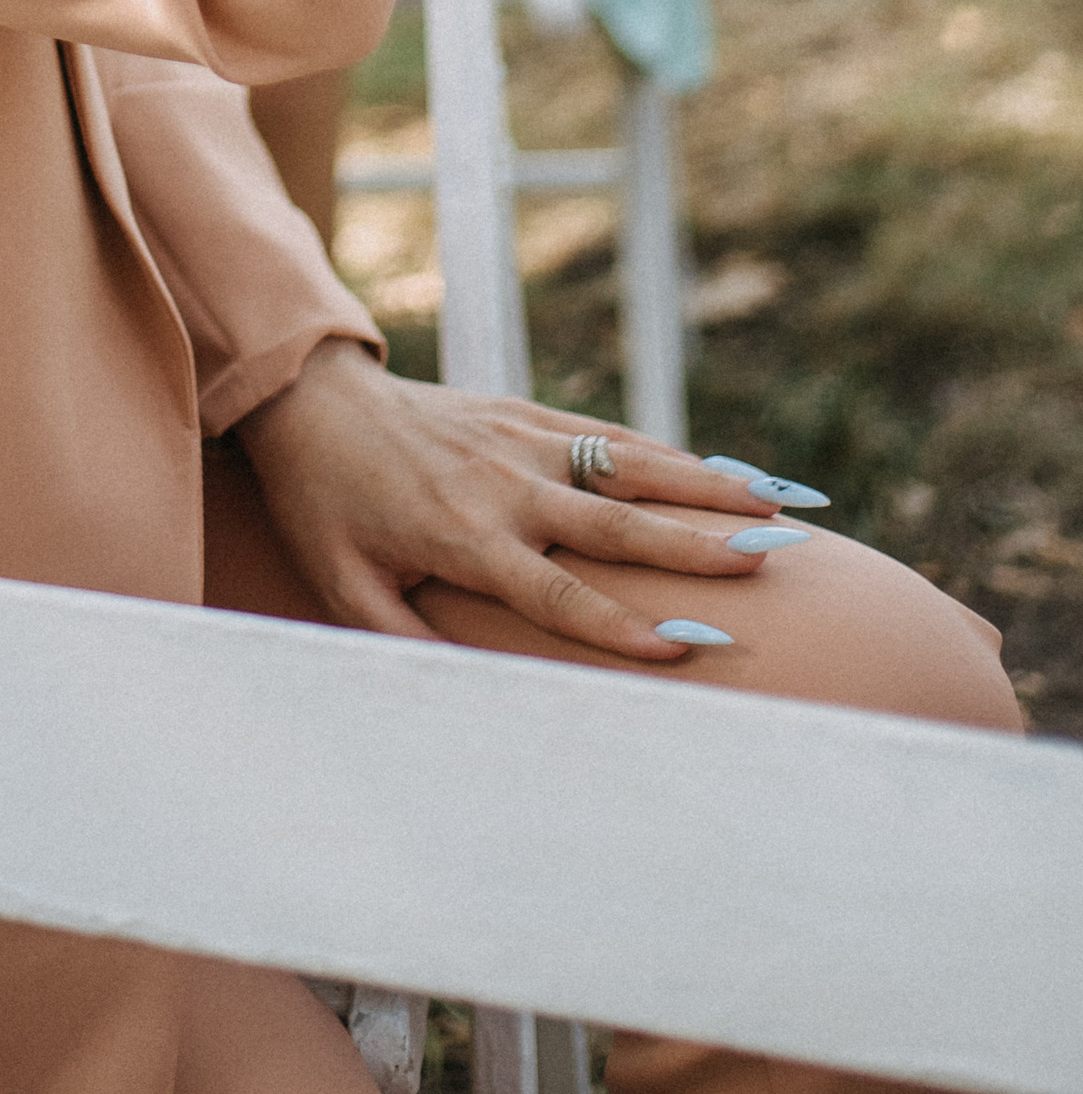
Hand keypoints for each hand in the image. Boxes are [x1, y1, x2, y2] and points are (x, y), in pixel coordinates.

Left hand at [236, 340, 778, 665]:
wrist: (311, 399)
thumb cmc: (326, 505)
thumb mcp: (344, 585)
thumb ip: (402, 642)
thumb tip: (467, 694)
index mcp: (463, 535)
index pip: (556, 593)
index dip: (620, 626)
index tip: (687, 648)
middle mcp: (503, 484)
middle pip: (614, 521)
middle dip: (694, 544)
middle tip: (769, 562)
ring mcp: (519, 439)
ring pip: (627, 464)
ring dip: (706, 486)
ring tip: (781, 506)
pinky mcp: (525, 411)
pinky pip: (606, 433)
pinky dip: (670, 452)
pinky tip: (727, 470)